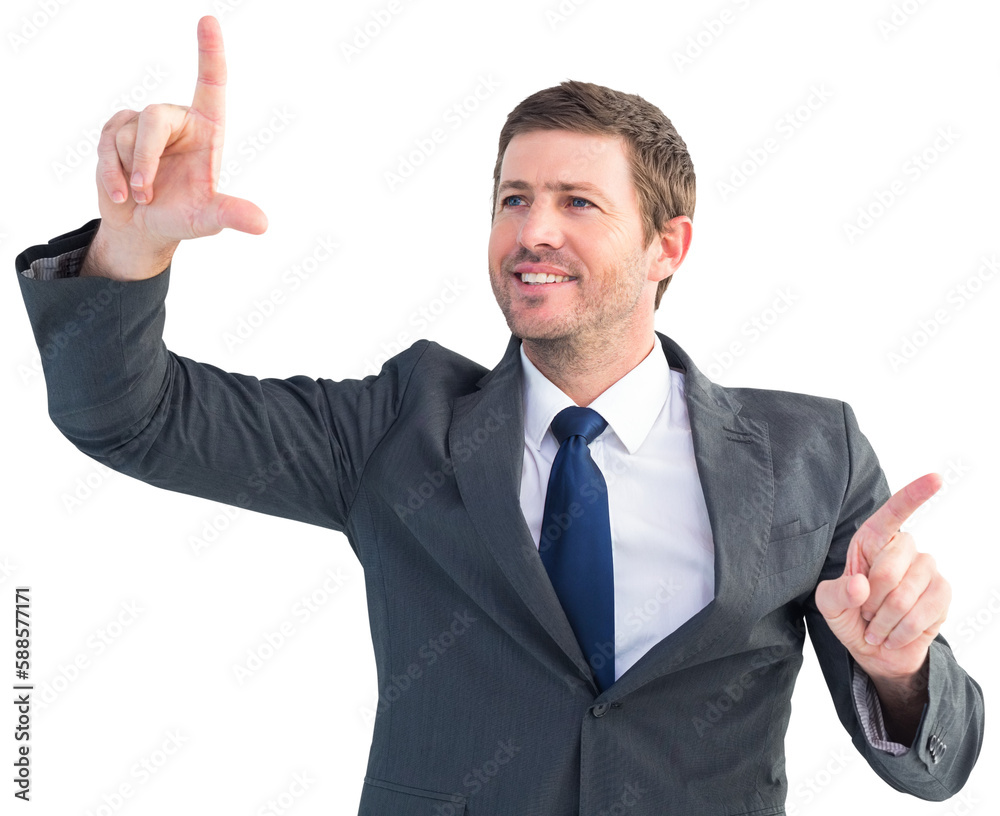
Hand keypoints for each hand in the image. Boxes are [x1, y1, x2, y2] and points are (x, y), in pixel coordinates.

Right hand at [85, 15, 265, 277]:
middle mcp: (176, 120)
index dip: (210, 52)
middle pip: (153, 117)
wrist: (146, 228)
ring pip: (126, 135)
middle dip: (146, 159)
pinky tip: (122, 196)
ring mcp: (143, 124)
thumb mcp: (209, 219)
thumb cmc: (184, 217)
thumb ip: (231, 214)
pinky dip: (112, 176)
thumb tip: (262, 224)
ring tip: (142, 196)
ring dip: (131, 174)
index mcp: (207, 129)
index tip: (208, 19)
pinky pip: (106, 145)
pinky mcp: (114, 132)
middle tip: (146, 193)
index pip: (211, 83)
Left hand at [815, 473, 950, 684]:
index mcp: (872, 541)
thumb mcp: (829, 605)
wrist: (875, 650)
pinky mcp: (942, 593)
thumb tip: (860, 585)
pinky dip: (903, 630)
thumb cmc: (850, 616)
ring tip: (878, 624)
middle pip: (889, 569)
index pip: (893, 513)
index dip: (913, 496)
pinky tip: (894, 634)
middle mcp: (903, 550)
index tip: (936, 479)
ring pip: (906, 594)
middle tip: (865, 612)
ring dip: (885, 619)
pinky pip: (925, 611)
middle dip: (871, 600)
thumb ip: (837, 594)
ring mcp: (927, 570)